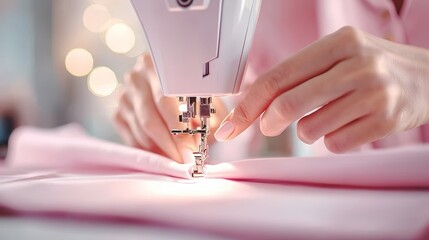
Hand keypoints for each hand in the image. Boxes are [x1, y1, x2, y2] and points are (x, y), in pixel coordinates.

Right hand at [114, 54, 227, 162]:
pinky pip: (133, 139)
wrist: (176, 89)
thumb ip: (206, 117)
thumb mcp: (207, 100)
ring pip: (141, 131)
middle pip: (150, 119)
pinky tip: (166, 153)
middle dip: (170, 144)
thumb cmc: (197, 96)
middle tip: (185, 160)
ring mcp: (124, 96)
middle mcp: (136, 78)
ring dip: (161, 149)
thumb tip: (201, 138)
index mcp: (158, 66)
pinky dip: (150, 150)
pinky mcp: (118, 113)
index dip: (179, 127)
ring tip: (179, 158)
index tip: (191, 147)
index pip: (165, 100)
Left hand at [214, 26, 428, 152]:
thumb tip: (256, 106)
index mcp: (339, 42)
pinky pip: (335, 144)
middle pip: (288, 103)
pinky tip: (349, 125)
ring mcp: (375, 93)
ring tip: (329, 116)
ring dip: (307, 130)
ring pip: (310, 129)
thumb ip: (298, 76)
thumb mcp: (339, 57)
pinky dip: (332, 140)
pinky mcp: (386, 121)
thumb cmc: (373, 68)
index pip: (278, 76)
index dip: (248, 104)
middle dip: (268, 121)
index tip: (231, 125)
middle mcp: (358, 64)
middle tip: (268, 126)